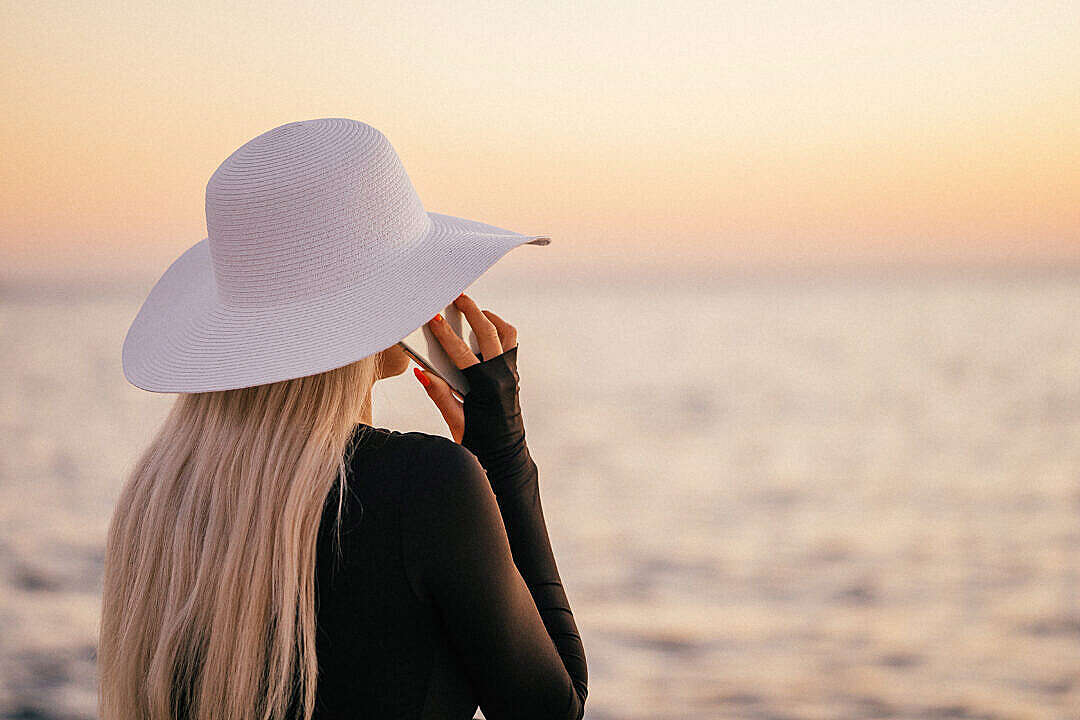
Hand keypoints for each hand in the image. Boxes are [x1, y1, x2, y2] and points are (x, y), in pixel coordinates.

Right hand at [414, 293, 517, 442]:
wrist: (506, 454)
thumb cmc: (478, 441)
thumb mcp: (455, 422)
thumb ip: (439, 395)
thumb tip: (422, 372)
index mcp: (485, 387)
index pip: (461, 352)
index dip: (444, 333)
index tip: (433, 316)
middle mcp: (502, 375)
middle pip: (488, 332)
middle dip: (471, 310)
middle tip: (456, 295)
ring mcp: (510, 373)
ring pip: (506, 334)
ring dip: (490, 318)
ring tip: (473, 308)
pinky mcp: (513, 374)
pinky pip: (509, 344)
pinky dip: (497, 331)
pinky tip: (482, 329)